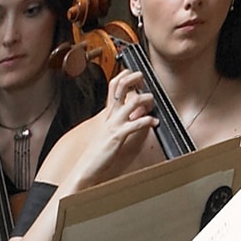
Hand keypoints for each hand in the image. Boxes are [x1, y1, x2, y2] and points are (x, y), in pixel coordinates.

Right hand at [71, 69, 158, 188]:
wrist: (86, 167)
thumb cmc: (98, 152)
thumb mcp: (109, 132)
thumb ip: (121, 122)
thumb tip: (135, 114)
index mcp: (107, 114)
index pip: (112, 88)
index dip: (122, 77)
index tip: (133, 73)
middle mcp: (109, 117)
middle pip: (119, 89)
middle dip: (131, 79)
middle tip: (142, 76)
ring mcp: (113, 125)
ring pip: (129, 104)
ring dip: (144, 99)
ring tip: (152, 100)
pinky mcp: (117, 137)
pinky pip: (134, 125)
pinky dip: (146, 121)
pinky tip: (154, 121)